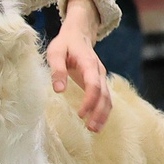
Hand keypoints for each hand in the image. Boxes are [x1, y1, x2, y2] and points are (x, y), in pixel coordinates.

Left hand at [48, 0, 112, 132]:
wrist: (78, 34)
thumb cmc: (65, 43)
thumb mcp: (55, 52)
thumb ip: (57, 70)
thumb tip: (59, 90)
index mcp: (89, 64)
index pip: (93, 85)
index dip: (89, 101)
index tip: (81, 114)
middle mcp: (99, 72)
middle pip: (104, 95)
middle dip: (99, 112)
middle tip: (91, 128)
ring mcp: (101, 77)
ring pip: (108, 98)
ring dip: (103, 114)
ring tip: (94, 129)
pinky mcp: (99, 81)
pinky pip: (105, 97)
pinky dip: (103, 110)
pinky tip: (96, 121)